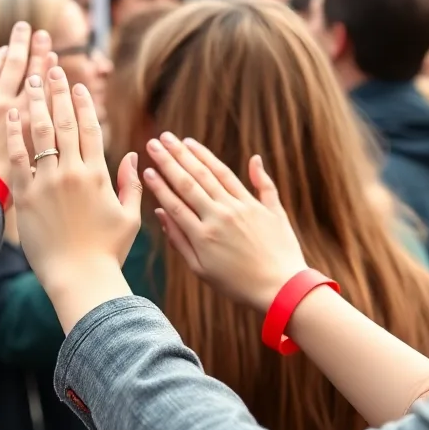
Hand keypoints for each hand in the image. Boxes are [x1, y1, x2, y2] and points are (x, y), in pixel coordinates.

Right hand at [0, 22, 54, 183]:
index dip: (1, 57)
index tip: (10, 46)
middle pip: (13, 67)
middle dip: (22, 45)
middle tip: (31, 29)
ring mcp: (16, 114)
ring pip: (31, 80)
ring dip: (40, 60)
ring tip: (48, 45)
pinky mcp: (30, 129)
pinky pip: (43, 102)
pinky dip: (50, 85)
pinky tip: (57, 73)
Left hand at [7, 65, 142, 292]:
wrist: (79, 278)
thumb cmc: (107, 252)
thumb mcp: (130, 217)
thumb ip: (131, 184)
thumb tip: (134, 156)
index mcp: (98, 175)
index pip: (90, 128)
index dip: (83, 103)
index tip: (77, 83)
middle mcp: (72, 172)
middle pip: (64, 122)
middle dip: (58, 91)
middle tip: (51, 67)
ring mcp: (47, 182)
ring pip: (40, 132)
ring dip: (36, 102)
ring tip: (31, 79)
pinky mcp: (26, 196)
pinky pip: (18, 157)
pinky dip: (15, 133)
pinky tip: (12, 112)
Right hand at [143, 134, 307, 310]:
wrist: (281, 289)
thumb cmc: (237, 284)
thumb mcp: (201, 269)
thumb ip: (179, 240)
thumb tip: (161, 213)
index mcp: (203, 234)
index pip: (175, 201)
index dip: (159, 183)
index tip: (147, 168)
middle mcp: (221, 215)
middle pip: (190, 181)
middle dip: (170, 159)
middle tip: (156, 142)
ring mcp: (244, 209)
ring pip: (217, 174)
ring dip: (197, 155)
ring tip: (181, 140)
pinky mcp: (267, 208)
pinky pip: (259, 183)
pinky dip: (254, 169)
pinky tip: (250, 157)